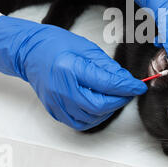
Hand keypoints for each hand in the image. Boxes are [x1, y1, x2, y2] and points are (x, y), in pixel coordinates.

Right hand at [0, 16, 146, 129]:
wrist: (28, 52)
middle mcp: (61, 89)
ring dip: (109, 109)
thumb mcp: (86, 48)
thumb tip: (126, 80)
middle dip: (119, 100)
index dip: (126, 87)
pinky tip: (100, 104)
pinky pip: (80, 122)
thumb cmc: (55, 45)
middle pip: (99, 105)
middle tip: (129, 91)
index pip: (106, 84)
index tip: (139, 86)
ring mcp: (56, 103)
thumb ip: (107, 67)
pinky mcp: (55, 111)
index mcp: (70, 68)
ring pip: (92, 117)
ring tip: (115, 97)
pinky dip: (95, 116)